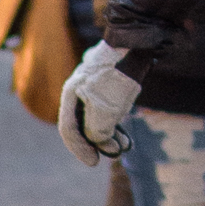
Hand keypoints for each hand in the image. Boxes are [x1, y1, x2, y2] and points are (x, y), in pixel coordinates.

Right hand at [59, 39, 138, 168]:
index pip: (68, 129)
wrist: (136, 43)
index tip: (94, 163)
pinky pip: (107, 107)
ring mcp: (94, 85)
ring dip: (108, 133)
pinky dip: (114, 120)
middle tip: (112, 153)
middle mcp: (79, 90)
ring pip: (96, 116)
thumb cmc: (118, 77)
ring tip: (122, 145)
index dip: (80, 149)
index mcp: (71, 94)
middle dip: (96, 142)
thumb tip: (98, 140)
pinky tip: (125, 131)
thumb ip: (96, 130)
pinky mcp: (109, 82)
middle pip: (82, 123)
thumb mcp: (106, 110)